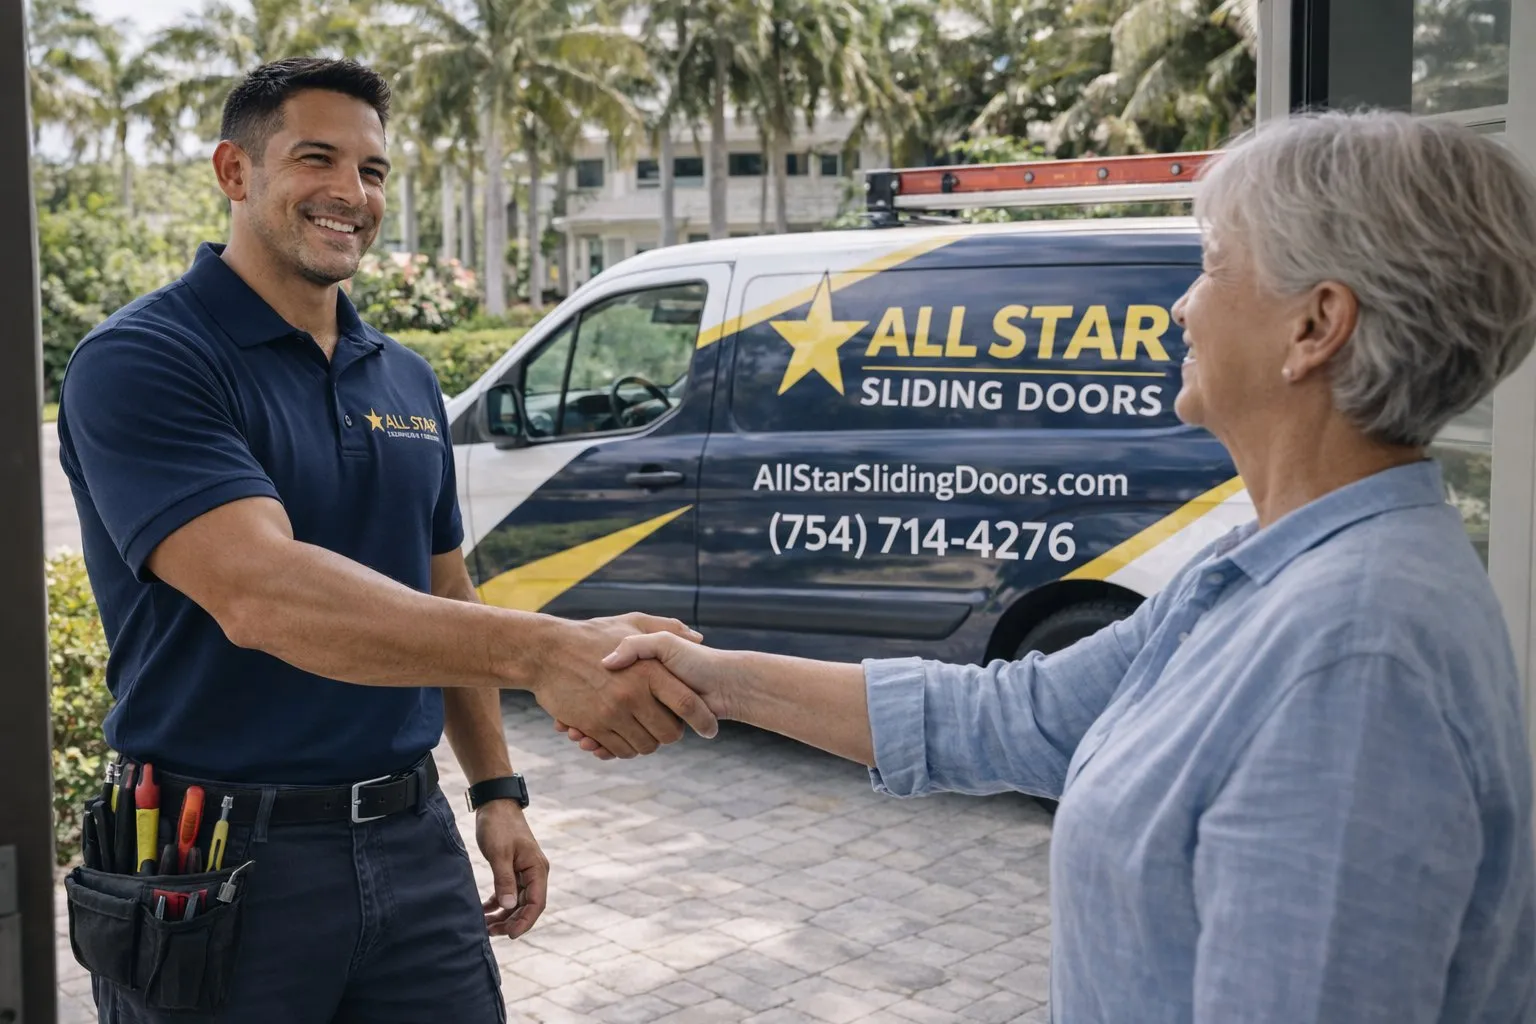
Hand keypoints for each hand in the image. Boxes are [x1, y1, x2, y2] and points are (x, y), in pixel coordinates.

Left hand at [476, 800, 548, 939]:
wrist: (496, 805)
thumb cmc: (499, 826)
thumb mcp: (499, 853)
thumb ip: (504, 880)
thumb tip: (508, 906)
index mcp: (537, 869)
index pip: (536, 903)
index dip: (525, 921)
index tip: (510, 935)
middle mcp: (535, 872)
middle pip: (527, 906)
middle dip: (511, 921)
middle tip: (490, 933)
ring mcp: (525, 872)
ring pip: (517, 902)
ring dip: (503, 915)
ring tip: (485, 926)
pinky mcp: (513, 870)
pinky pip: (509, 893)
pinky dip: (498, 903)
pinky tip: (484, 911)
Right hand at [530, 612, 717, 758]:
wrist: (546, 651)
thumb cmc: (591, 635)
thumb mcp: (631, 623)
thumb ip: (667, 628)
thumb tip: (699, 636)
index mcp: (648, 669)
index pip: (687, 703)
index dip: (703, 719)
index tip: (710, 728)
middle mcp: (632, 694)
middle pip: (669, 733)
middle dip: (672, 734)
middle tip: (668, 728)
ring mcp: (612, 713)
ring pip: (644, 746)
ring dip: (647, 743)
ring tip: (644, 731)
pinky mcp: (592, 726)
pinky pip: (618, 750)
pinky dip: (623, 749)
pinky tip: (622, 735)